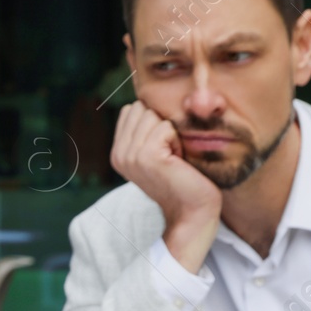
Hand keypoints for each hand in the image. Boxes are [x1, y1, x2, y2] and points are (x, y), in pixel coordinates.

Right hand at [110, 100, 220, 271]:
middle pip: (141, 108)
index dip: (155, 122)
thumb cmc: (183, 178)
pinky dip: (178, 139)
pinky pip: (165, 126)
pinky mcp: (146, 157)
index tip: (163, 149)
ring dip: (171, 132)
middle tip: (170, 153)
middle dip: (162, 124)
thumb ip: (145, 129)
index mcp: (118, 151)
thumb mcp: (158, 151)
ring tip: (174, 157)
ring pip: (153, 115)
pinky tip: (179, 160)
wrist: (192, 210)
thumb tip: (146, 100)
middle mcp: (119, 153)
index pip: (133, 109)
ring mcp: (130, 156)